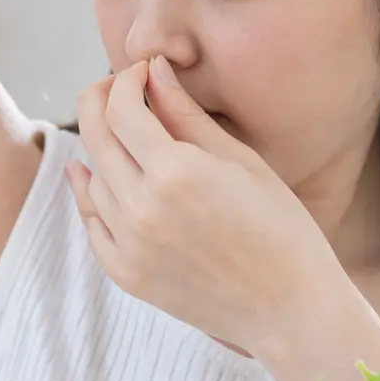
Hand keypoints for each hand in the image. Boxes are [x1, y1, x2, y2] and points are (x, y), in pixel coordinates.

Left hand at [65, 58, 341, 359]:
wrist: (289, 309)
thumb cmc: (280, 228)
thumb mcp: (241, 162)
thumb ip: (188, 116)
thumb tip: (155, 72)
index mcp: (175, 173)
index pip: (122, 108)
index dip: (127, 80)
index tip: (142, 72)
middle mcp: (141, 208)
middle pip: (95, 137)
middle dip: (101, 102)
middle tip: (117, 89)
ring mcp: (129, 246)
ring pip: (93, 180)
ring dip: (101, 149)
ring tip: (122, 132)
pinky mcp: (126, 275)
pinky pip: (93, 225)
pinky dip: (90, 195)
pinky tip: (90, 176)